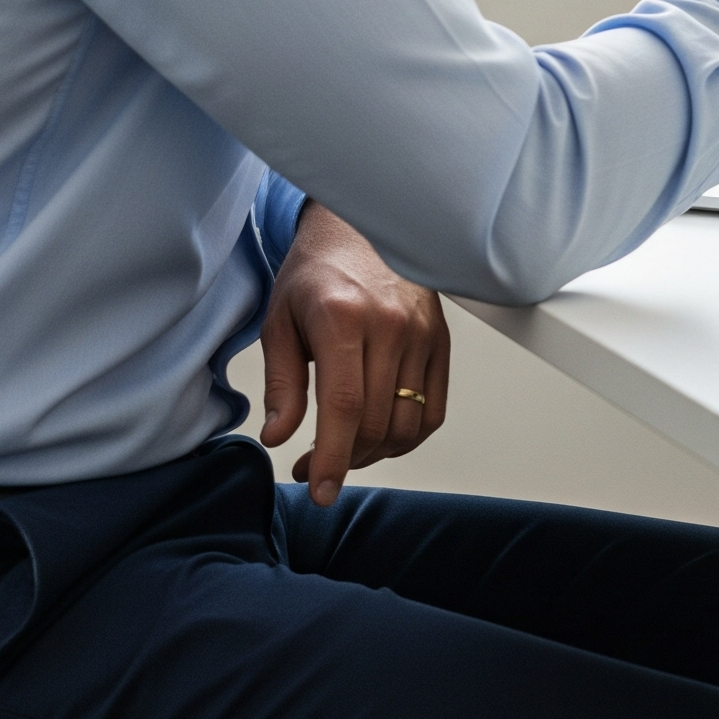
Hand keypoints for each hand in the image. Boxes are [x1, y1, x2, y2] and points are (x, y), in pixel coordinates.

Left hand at [259, 201, 449, 504]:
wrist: (360, 228)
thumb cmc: (315, 274)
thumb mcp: (279, 322)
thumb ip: (282, 383)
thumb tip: (278, 437)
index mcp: (344, 319)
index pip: (344, 406)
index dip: (333, 458)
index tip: (320, 490)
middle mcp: (391, 326)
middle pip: (377, 421)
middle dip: (345, 461)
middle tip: (314, 469)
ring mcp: (422, 332)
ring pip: (407, 422)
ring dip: (375, 453)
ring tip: (345, 450)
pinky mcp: (440, 339)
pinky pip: (433, 408)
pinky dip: (409, 436)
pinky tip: (381, 437)